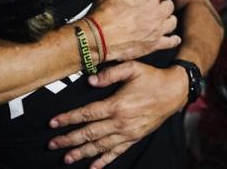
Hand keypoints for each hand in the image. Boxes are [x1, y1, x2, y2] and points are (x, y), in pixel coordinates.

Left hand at [48, 61, 186, 168]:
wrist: (174, 91)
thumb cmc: (152, 77)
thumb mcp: (132, 68)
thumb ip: (110, 74)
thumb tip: (90, 81)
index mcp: (116, 104)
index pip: (86, 114)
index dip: (68, 119)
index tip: (53, 123)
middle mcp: (120, 122)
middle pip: (89, 133)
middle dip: (68, 139)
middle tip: (52, 144)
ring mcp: (128, 133)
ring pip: (100, 146)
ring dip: (82, 153)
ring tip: (67, 158)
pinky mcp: (135, 138)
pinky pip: (116, 152)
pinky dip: (104, 161)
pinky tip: (93, 167)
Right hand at [88, 0, 180, 61]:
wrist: (99, 37)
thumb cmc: (106, 10)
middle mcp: (157, 14)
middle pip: (169, 5)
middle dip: (163, 2)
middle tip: (154, 5)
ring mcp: (157, 30)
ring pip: (172, 22)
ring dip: (168, 18)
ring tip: (160, 18)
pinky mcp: (154, 44)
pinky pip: (171, 42)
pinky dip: (173, 39)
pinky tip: (171, 37)